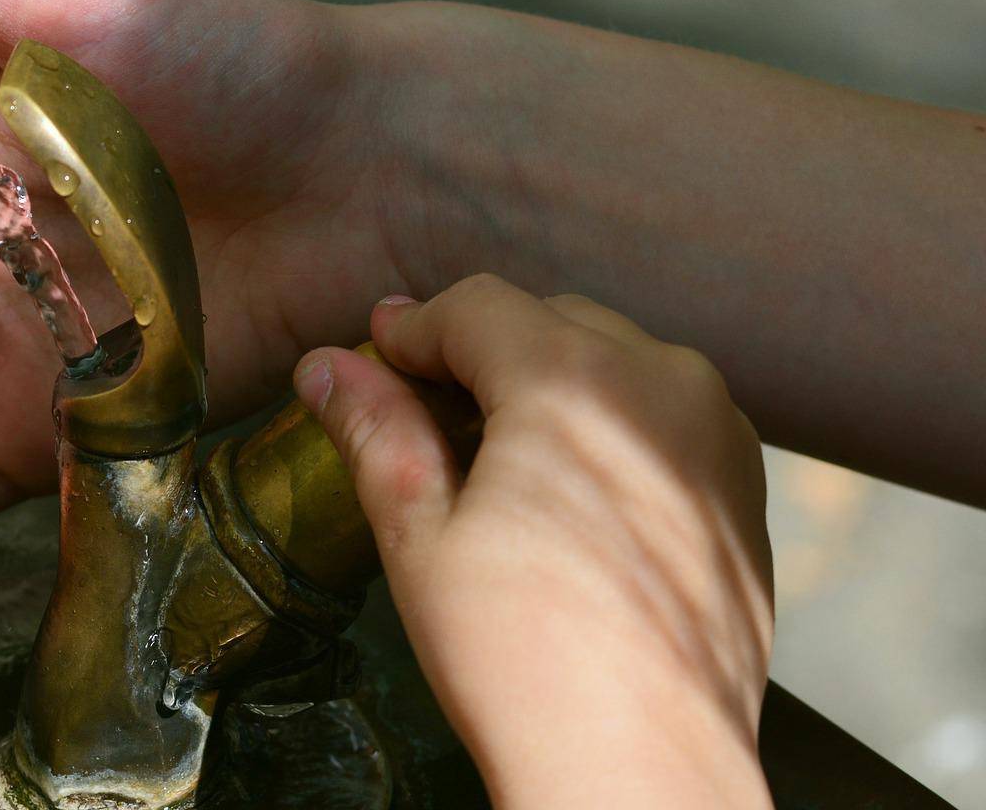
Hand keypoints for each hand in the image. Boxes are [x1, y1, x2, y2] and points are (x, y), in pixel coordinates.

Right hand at [295, 275, 774, 807]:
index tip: (375, 353)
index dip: (413, 328)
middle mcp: (664, 384)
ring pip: (614, 361)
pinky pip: (664, 415)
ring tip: (491, 449)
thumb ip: (377, 431)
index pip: (477, 309)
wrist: (639, 764)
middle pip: (549, 322)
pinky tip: (565, 489)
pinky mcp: (744, 485)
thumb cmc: (525, 661)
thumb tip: (328, 367)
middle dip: (478, 351)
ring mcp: (717, 434)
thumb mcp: (420, 535)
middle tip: (417, 401)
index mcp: (576, 382)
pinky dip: (608, 424)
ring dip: (547, 381)